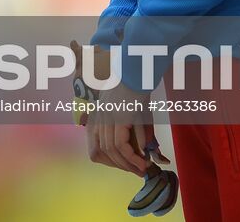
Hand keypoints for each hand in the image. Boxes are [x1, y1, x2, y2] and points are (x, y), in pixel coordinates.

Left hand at [71, 41, 170, 177]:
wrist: (139, 68)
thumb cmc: (138, 89)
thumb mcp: (134, 113)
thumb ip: (136, 132)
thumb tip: (144, 151)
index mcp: (98, 116)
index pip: (95, 147)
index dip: (110, 161)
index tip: (126, 166)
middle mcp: (99, 117)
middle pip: (102, 151)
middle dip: (121, 165)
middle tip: (137, 171)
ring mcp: (107, 116)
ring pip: (111, 150)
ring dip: (127, 164)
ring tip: (141, 169)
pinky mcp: (118, 116)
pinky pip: (120, 144)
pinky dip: (131, 156)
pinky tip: (142, 161)